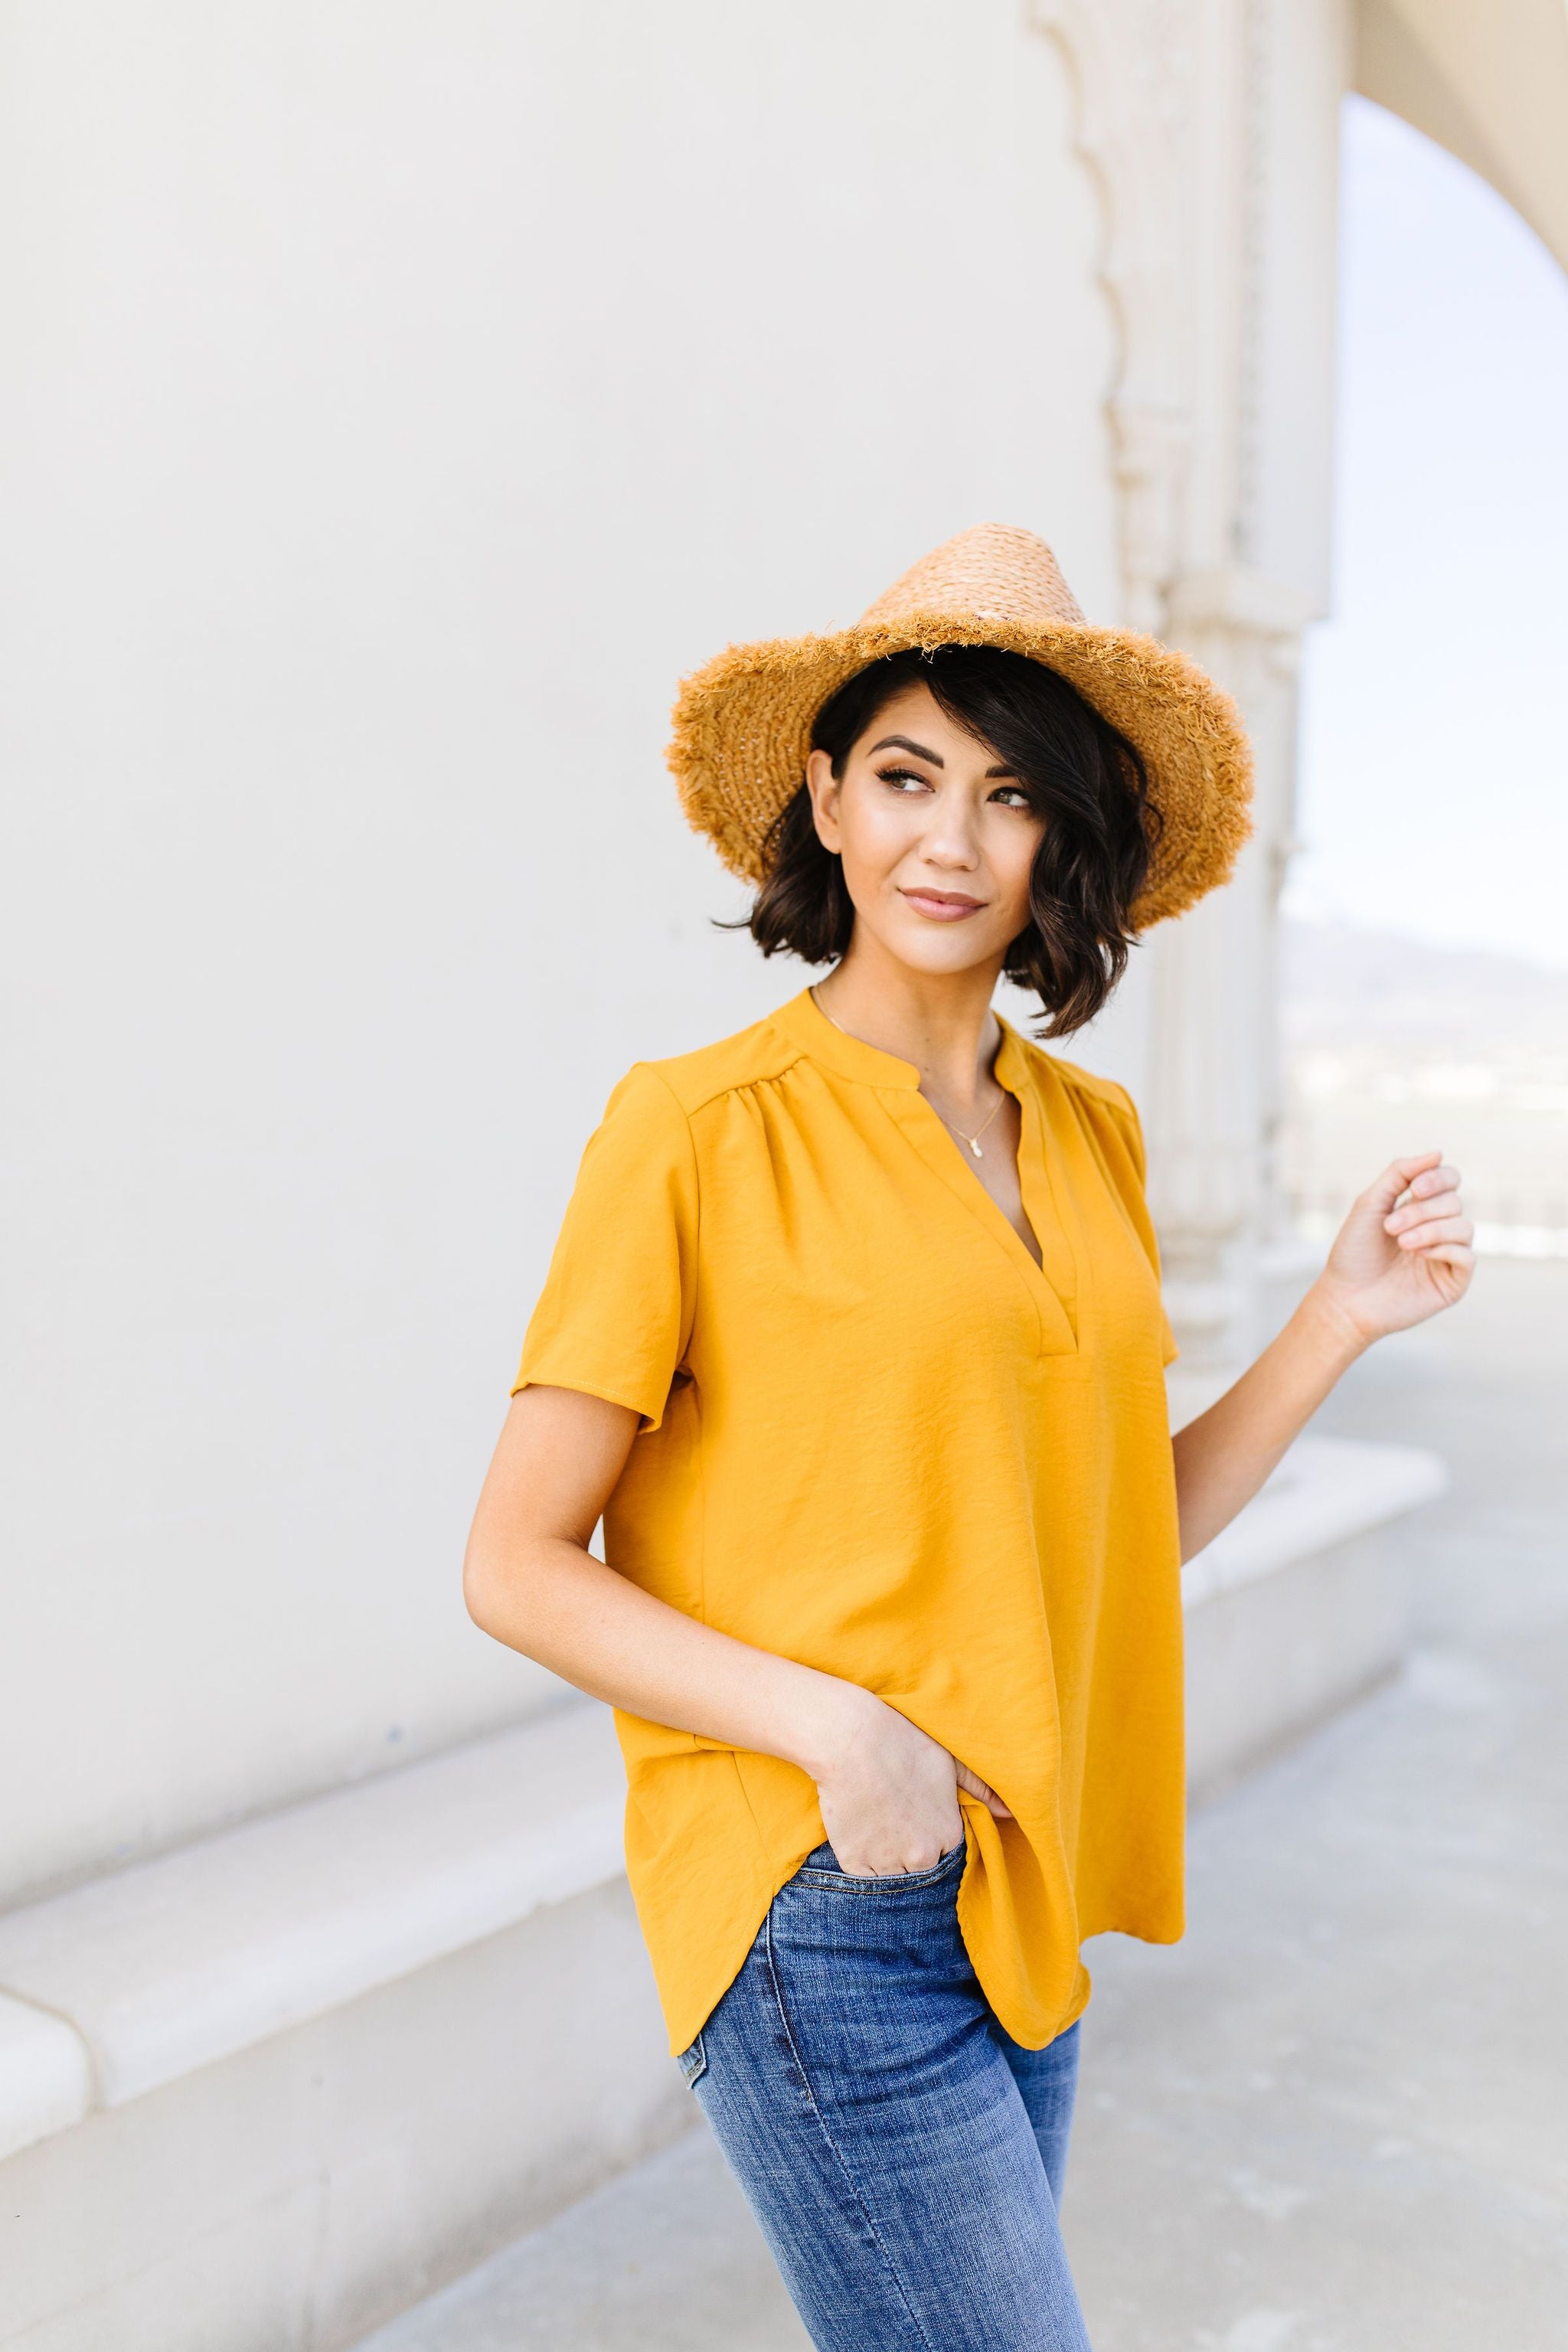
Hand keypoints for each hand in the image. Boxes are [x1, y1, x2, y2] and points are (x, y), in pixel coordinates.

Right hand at [812, 1686, 1010, 1876]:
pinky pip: (862, 1878)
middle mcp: (922, 1857)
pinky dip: (862, 1861)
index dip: (930, 1838)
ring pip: (891, 1878)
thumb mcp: (949, 1761)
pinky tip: (860, 1832)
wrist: (852, 1739)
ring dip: (886, 1860)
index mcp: (949, 1835)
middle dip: (909, 1853)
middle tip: (893, 1824)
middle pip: (920, 1871)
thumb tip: (1009, 1813)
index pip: (946, 1855)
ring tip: (876, 1826)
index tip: (915, 1819)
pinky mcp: (854, 1861)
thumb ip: (981, 1789)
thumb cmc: (903, 1743)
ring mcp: (887, 1862)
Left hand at [1312, 1150, 1474, 1347]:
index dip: (1439, 1177)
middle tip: (1390, 1227)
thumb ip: (1400, 1174)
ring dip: (1430, 1230)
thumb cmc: (1354, 1252)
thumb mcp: (1370, 1204)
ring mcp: (1448, 1255)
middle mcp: (1438, 1228)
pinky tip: (1419, 1256)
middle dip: (1421, 1210)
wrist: (1346, 1298)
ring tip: (1402, 1243)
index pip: (1449, 1179)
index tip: (1415, 1187)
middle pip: (1454, 1202)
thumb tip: (1438, 1153)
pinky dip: (1443, 1250)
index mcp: (1420, 1207)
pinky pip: (1467, 1256)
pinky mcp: (1453, 1281)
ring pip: (1464, 1227)